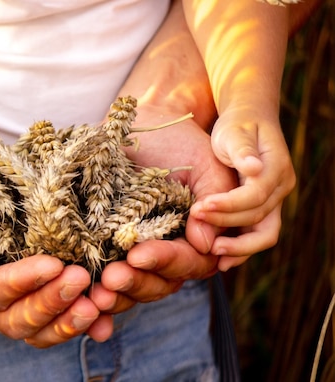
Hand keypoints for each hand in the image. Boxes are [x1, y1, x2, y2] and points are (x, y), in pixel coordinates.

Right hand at [0, 255, 113, 347]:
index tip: (54, 264)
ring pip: (38, 332)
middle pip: (17, 319)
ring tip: (98, 303)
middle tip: (80, 278)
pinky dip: (82, 329)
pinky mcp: (35, 312)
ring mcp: (12, 311)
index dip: (22, 280)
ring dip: (68, 321)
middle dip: (51, 301)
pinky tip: (105, 326)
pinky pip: (56, 331)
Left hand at [90, 106, 234, 312]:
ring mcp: (137, 253)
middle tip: (112, 277)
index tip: (138, 254)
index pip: (188, 262)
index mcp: (194, 237)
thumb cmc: (177, 141)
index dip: (166, 261)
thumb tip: (208, 245)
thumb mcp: (204, 164)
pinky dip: (97, 297)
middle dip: (136, 282)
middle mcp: (167, 250)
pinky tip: (84, 303)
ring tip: (95, 293)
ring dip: (116, 295)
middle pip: (160, 284)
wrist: (144, 122)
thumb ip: (214, 200)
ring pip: (133, 288)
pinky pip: (106, 281)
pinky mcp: (108, 249)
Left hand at [190, 104, 295, 269]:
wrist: (248, 123)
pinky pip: (256, 233)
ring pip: (264, 233)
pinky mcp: (263, 209)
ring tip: (212, 255)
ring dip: (238, 247)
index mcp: (276, 168)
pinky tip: (220, 259)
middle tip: (196, 226)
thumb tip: (254, 169)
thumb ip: (242, 150)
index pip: (254, 196)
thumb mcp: (234, 132)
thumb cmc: (237, 126)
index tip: (200, 208)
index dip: (228, 206)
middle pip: (259, 219)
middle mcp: (281, 188)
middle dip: (226, 226)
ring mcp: (275, 200)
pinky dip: (241, 248)